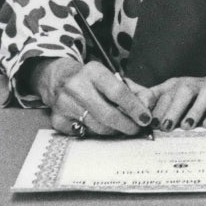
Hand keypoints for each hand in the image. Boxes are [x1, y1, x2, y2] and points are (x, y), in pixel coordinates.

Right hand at [32, 58, 153, 136]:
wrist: (59, 79)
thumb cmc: (93, 81)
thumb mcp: (113, 78)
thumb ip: (135, 91)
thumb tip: (149, 107)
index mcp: (94, 71)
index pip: (118, 92)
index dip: (135, 108)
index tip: (146, 118)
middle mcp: (76, 86)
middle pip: (107, 114)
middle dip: (126, 125)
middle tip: (136, 129)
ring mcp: (64, 103)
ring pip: (97, 127)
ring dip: (113, 131)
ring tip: (121, 128)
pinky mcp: (56, 119)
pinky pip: (83, 134)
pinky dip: (94, 133)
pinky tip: (99, 125)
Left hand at [137, 74, 205, 130]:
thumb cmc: (197, 96)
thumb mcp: (175, 95)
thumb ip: (155, 103)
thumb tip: (133, 116)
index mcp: (177, 85)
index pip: (163, 92)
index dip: (154, 105)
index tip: (146, 121)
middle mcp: (195, 85)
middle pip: (183, 91)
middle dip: (173, 109)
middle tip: (166, 127)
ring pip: (204, 95)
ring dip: (194, 110)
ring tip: (187, 126)